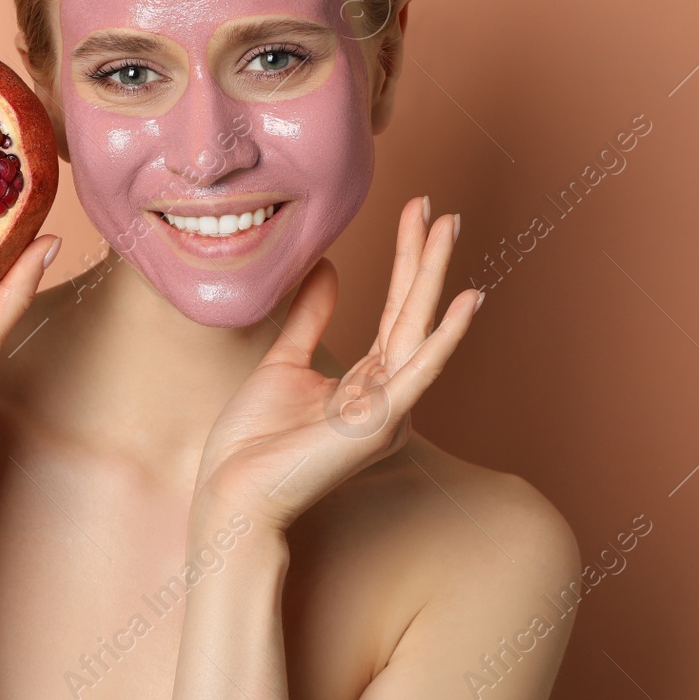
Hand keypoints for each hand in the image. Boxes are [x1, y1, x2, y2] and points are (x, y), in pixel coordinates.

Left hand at [191, 197, 479, 530]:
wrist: (231, 494)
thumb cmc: (254, 442)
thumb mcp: (283, 362)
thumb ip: (310, 317)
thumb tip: (328, 266)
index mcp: (369, 384)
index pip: (396, 309)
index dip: (406, 259)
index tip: (415, 210)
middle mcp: (388, 395)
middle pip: (413, 311)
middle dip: (425, 255)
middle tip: (440, 205)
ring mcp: (387, 410)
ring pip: (418, 327)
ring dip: (434, 275)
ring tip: (449, 227)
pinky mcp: (378, 424)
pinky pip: (418, 372)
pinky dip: (445, 336)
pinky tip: (468, 302)